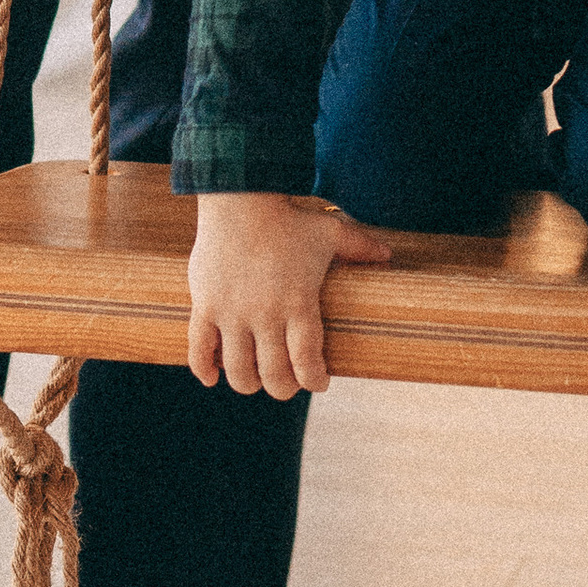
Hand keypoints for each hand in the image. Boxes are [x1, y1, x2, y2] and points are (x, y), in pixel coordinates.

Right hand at [186, 188, 394, 398]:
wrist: (240, 197)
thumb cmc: (288, 218)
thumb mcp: (330, 232)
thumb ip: (360, 248)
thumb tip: (388, 254)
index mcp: (299, 304)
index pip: (307, 363)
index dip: (314, 381)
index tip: (318, 382)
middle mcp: (266, 315)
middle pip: (274, 376)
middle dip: (284, 388)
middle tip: (287, 383)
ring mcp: (232, 312)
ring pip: (238, 371)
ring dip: (248, 383)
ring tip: (254, 378)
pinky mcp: (206, 305)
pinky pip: (199, 349)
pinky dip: (204, 370)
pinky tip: (213, 377)